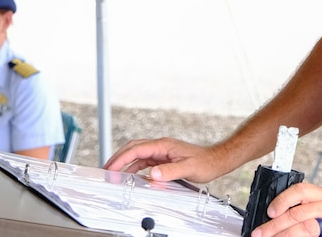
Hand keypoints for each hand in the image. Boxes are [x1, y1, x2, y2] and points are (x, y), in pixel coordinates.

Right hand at [103, 137, 226, 183]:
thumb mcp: (188, 168)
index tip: (111, 166)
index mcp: (163, 145)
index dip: (122, 157)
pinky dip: (135, 167)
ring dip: (125, 162)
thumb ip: (170, 171)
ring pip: (138, 154)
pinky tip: (131, 175)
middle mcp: (160, 146)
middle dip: (118, 157)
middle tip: (106, 168)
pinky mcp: (164, 158)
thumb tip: (152, 173)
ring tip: (114, 172)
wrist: (215, 161)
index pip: (137, 149)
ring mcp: (161, 152)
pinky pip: (145, 161)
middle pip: (133, 148)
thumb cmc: (204, 162)